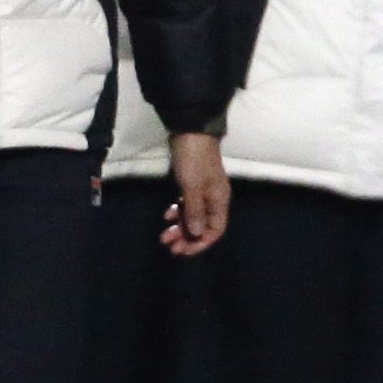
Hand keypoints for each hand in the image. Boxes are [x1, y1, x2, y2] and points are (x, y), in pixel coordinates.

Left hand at [162, 132, 228, 254]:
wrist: (190, 132)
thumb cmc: (194, 161)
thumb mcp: (193, 188)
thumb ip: (195, 212)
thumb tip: (197, 234)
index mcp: (219, 201)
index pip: (215, 230)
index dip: (200, 243)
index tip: (182, 250)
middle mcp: (213, 199)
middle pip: (203, 226)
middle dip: (187, 237)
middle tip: (168, 245)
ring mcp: (203, 191)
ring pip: (193, 217)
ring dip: (180, 227)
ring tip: (163, 234)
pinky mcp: (192, 184)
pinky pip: (187, 206)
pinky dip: (178, 213)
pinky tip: (167, 215)